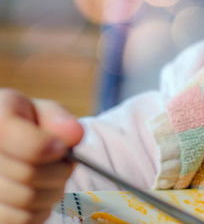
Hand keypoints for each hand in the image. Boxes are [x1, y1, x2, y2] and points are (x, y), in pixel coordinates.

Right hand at [0, 89, 82, 223]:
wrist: (7, 143)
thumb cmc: (26, 125)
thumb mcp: (40, 112)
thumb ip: (57, 118)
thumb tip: (75, 134)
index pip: (30, 146)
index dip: (51, 149)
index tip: (61, 148)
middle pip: (30, 175)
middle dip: (58, 170)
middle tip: (62, 163)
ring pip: (26, 200)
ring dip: (51, 191)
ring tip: (50, 178)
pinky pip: (21, 219)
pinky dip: (39, 211)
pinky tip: (38, 194)